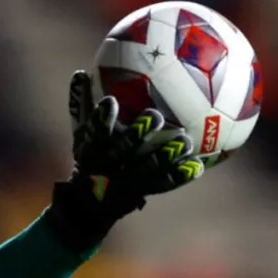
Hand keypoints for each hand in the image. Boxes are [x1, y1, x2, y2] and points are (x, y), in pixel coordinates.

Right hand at [46, 71, 204, 251]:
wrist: (90, 204)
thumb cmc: (89, 158)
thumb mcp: (80, 135)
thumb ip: (82, 106)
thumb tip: (81, 73)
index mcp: (92, 151)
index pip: (94, 133)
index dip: (102, 119)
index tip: (111, 101)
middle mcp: (109, 167)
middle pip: (123, 150)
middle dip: (138, 134)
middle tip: (154, 116)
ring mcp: (127, 182)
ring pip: (148, 168)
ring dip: (167, 154)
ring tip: (185, 141)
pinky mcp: (143, 191)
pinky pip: (164, 184)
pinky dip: (180, 175)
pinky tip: (198, 166)